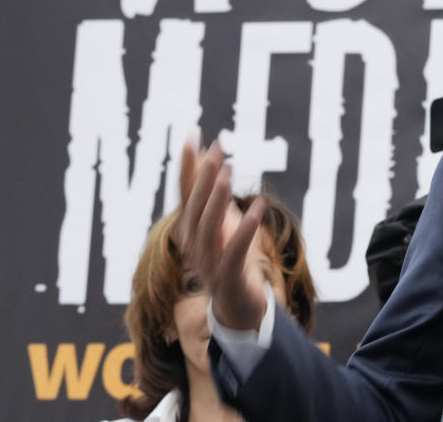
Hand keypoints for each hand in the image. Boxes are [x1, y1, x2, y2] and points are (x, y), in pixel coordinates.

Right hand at [172, 135, 266, 330]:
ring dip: (218, 198)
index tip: (192, 134)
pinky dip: (245, 229)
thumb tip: (210, 154)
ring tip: (230, 171)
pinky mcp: (227, 277)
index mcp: (190, 229)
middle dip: (204, 176)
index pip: (185, 192)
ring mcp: (208, 263)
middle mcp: (193, 244)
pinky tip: (257, 208)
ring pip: (208, 227)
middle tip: (216, 149)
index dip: (187, 164)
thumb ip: (214, 191)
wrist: (238, 307)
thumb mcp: (222, 220)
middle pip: (194, 207)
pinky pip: (234, 252)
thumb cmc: (230, 257)